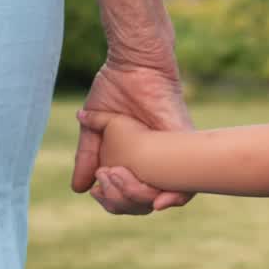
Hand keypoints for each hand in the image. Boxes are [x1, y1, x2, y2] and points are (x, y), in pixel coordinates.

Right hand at [72, 60, 193, 214]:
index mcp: (135, 162)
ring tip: (117, 175)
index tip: (96, 190)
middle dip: (120, 201)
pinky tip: (158, 202)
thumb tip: (78, 188)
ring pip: (164, 199)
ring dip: (138, 197)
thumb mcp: (94, 127)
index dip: (112, 202)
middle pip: (143, 204)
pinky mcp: (185, 146)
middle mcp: (155, 164)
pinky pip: (189, 183)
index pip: (127, 198)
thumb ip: (87, 157)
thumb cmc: (116, 88)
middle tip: (105, 175)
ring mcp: (172, 157)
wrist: (133, 63)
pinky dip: (175, 198)